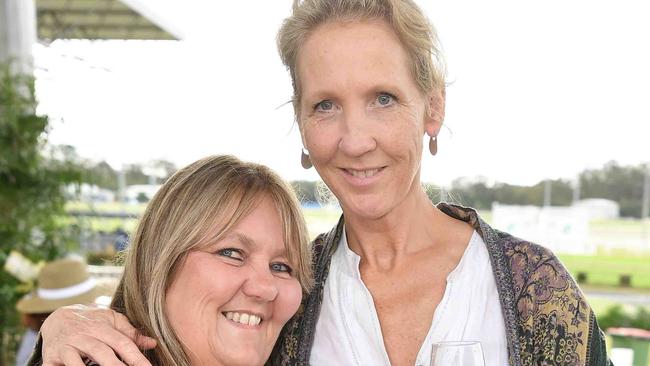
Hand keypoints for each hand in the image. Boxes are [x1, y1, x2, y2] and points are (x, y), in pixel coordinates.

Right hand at [41, 304, 156, 365]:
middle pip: (101, 353)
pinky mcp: (50, 357)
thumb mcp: (111, 320)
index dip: (135, 356)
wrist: (57, 317)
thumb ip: (130, 333)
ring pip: (77, 363)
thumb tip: (153, 343)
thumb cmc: (91, 320)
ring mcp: (66, 347)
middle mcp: (83, 336)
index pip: (121, 342)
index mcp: (101, 328)